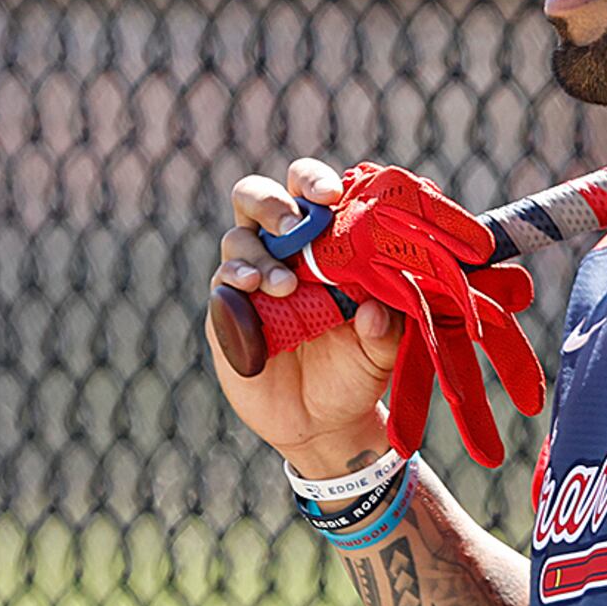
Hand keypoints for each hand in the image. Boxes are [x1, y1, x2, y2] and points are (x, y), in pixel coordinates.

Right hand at [211, 159, 406, 472]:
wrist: (321, 424)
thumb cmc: (355, 372)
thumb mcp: (380, 354)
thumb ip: (385, 331)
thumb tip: (376, 311)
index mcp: (322, 244)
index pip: (310, 192)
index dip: (314, 182)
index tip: (332, 197)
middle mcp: (280, 252)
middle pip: (257, 198)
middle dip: (274, 204)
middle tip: (296, 227)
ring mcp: (250, 280)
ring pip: (237, 239)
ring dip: (259, 256)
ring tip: (284, 286)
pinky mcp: (226, 312)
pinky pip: (221, 284)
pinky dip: (235, 281)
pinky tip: (252, 292)